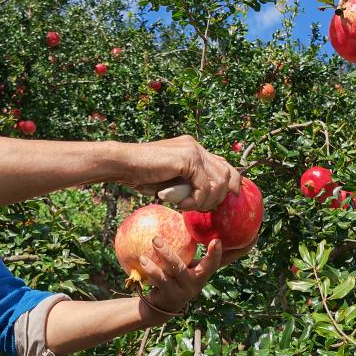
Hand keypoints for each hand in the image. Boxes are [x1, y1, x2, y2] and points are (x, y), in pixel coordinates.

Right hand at [121, 135, 240, 211]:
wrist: (125, 164)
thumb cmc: (143, 174)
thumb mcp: (172, 180)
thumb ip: (189, 183)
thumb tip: (207, 199)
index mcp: (193, 149)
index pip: (222, 164)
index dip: (230, 182)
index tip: (228, 198)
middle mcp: (196, 147)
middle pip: (227, 172)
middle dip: (220, 195)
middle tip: (203, 208)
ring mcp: (193, 151)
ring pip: (218, 181)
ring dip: (206, 200)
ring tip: (189, 206)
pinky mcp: (188, 159)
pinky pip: (203, 186)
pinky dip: (195, 200)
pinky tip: (181, 205)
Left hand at [138, 234, 257, 317]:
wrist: (158, 304)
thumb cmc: (172, 275)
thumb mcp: (184, 261)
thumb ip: (189, 244)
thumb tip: (189, 214)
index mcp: (204, 270)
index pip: (227, 259)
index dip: (242, 250)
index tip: (253, 237)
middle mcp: (199, 281)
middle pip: (210, 266)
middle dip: (214, 253)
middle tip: (214, 238)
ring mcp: (186, 290)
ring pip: (178, 269)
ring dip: (167, 253)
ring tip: (155, 240)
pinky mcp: (171, 296)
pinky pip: (160, 278)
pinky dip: (151, 267)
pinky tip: (142, 258)